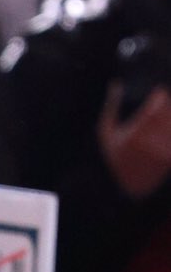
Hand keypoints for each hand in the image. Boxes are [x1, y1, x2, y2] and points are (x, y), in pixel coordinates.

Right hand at [97, 81, 170, 200]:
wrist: (125, 188)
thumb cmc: (114, 158)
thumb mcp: (107, 133)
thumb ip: (111, 107)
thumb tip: (116, 83)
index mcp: (135, 133)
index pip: (155, 107)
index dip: (160, 97)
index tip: (160, 93)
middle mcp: (151, 142)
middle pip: (168, 115)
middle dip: (169, 106)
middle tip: (166, 104)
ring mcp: (163, 151)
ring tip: (165, 118)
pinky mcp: (169, 159)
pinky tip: (167, 132)